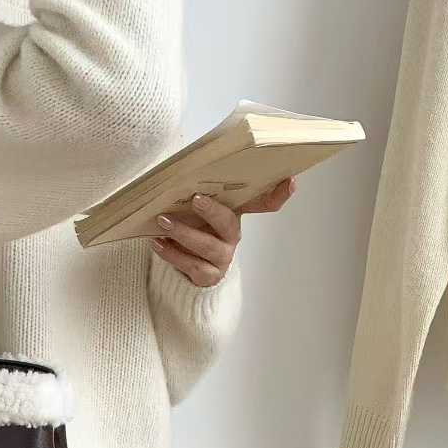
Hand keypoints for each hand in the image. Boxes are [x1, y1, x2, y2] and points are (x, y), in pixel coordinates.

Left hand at [149, 176, 295, 285]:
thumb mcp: (196, 211)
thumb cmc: (191, 229)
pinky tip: (157, 242)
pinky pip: (190, 265)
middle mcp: (233, 236)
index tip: (290, 181)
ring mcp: (223, 258)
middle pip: (228, 223)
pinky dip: (171, 253)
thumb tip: (180, 171)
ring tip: (163, 221)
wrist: (183, 268)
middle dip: (212, 211)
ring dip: (183, 232)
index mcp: (235, 215)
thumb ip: (197, 195)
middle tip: (195, 199)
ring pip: (206, 246)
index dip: (279, 194)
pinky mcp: (208, 276)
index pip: (265, 204)